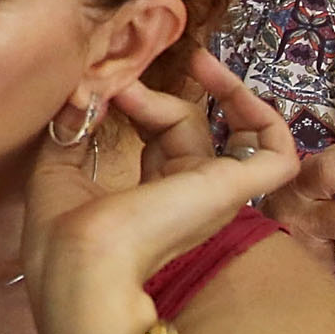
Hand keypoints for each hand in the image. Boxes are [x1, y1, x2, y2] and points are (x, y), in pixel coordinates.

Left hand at [25, 50, 301, 333]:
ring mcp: (217, 196)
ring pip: (231, 131)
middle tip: (126, 77)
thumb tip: (80, 93)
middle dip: (164, 95)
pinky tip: (229, 86)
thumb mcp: (58, 171)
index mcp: (155, 201)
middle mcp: (192, 200)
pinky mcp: (233, 189)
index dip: (142, 105)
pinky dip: (266, 120)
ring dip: (215, 91)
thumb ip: (71, 131)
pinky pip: (277, 156)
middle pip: (193, 131)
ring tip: (188, 67)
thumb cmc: (67, 237)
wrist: (85, 266)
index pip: (163, 140)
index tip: (106, 87)